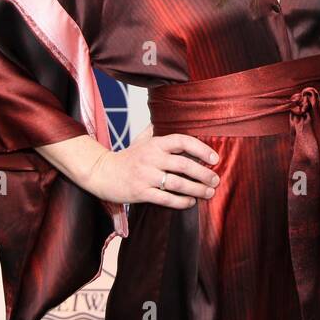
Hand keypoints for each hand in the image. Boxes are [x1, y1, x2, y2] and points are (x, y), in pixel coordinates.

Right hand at [83, 123, 219, 209]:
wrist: (103, 173)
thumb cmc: (127, 157)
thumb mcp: (141, 140)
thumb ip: (157, 130)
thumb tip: (172, 116)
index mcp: (154, 144)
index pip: (182, 141)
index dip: (201, 148)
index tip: (214, 158)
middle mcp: (151, 158)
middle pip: (184, 164)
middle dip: (204, 174)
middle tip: (215, 180)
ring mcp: (145, 176)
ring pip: (177, 183)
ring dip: (197, 189)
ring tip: (208, 193)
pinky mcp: (141, 193)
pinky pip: (165, 199)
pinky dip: (181, 202)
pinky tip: (190, 202)